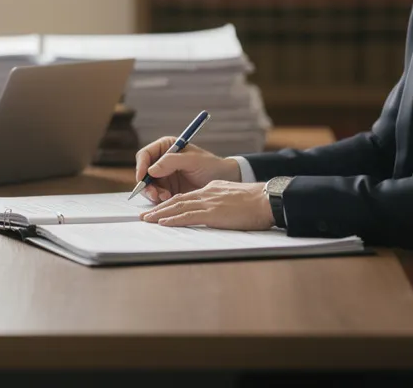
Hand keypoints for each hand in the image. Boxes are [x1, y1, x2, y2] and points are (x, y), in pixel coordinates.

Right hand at [133, 136, 240, 202]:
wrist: (224, 181)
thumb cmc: (211, 165)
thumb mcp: (193, 160)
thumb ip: (171, 161)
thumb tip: (151, 170)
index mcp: (166, 147)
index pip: (145, 155)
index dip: (140, 166)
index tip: (142, 178)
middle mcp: (162, 161)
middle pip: (143, 173)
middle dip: (147, 185)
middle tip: (155, 194)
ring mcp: (164, 176)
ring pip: (148, 186)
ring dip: (154, 193)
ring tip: (166, 197)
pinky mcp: (168, 189)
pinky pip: (156, 195)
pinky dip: (160, 199)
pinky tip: (170, 199)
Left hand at [140, 181, 273, 230]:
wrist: (267, 200)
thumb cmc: (256, 202)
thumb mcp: (233, 196)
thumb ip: (221, 200)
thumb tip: (215, 210)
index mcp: (211, 189)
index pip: (186, 196)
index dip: (170, 203)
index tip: (160, 209)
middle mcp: (207, 193)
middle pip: (177, 200)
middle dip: (159, 208)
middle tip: (145, 215)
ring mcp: (209, 203)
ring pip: (178, 207)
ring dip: (160, 214)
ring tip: (147, 219)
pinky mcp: (213, 213)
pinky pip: (188, 216)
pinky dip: (173, 219)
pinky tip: (163, 223)